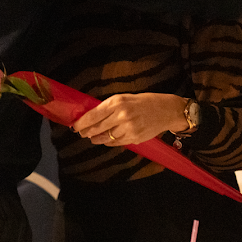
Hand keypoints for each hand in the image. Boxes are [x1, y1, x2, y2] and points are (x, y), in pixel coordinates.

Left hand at [73, 93, 189, 146]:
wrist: (166, 110)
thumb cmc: (144, 102)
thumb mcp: (125, 98)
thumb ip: (109, 106)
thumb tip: (92, 116)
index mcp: (118, 102)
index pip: (93, 115)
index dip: (82, 122)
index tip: (75, 126)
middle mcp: (122, 115)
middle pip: (97, 128)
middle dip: (87, 132)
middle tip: (82, 133)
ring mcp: (129, 128)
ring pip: (105, 138)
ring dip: (96, 139)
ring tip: (92, 138)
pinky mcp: (135, 138)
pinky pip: (116, 143)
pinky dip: (109, 142)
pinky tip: (106, 140)